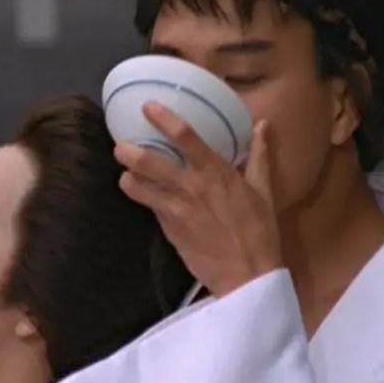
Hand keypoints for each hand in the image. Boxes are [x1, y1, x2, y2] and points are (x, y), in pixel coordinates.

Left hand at [114, 103, 282, 296]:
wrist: (247, 275)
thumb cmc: (259, 232)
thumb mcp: (263, 191)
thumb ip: (259, 156)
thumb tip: (263, 125)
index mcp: (217, 172)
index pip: (186, 137)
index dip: (164, 119)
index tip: (148, 107)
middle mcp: (192, 186)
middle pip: (150, 162)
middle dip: (130, 151)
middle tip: (120, 145)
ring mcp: (176, 209)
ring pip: (140, 186)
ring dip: (128, 177)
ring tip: (124, 173)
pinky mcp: (168, 229)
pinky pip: (148, 207)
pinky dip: (141, 198)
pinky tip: (137, 193)